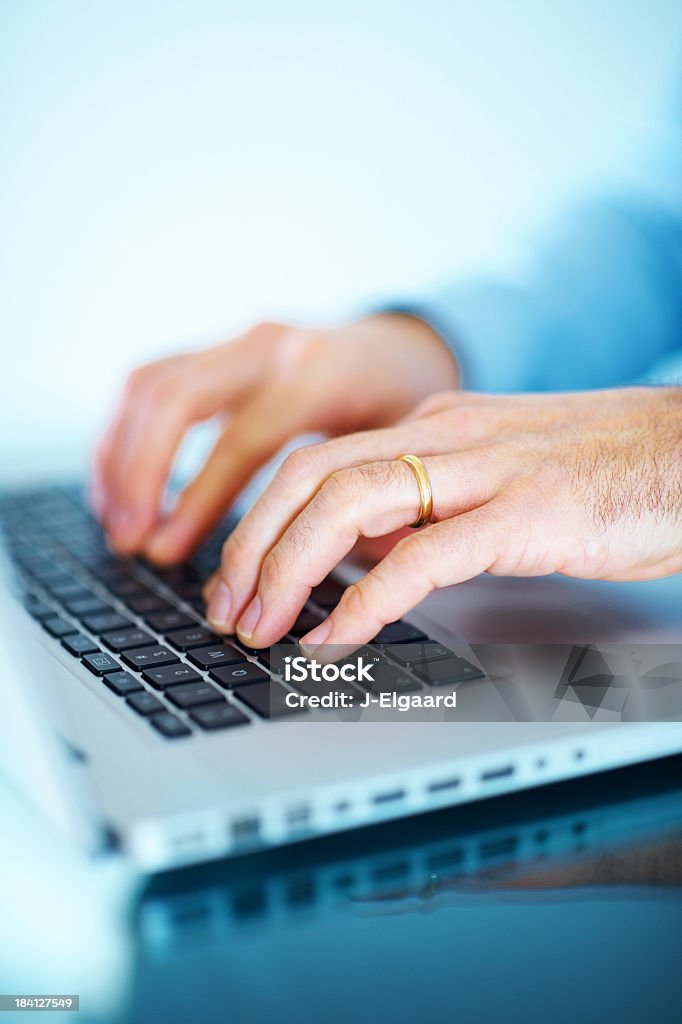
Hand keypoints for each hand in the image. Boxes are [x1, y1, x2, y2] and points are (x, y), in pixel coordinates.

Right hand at [92, 315, 457, 560]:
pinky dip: (126, 433)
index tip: (166, 554)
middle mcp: (273, 347)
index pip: (243, 437)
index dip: (199, 500)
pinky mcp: (220, 352)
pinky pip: (153, 382)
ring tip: (117, 523)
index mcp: (322, 373)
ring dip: (121, 455)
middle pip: (179, 398)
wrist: (404, 350)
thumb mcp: (400, 455)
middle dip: (142, 475)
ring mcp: (241, 343)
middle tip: (130, 543)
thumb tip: (289, 583)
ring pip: (153, 384)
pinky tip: (119, 484)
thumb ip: (352, 505)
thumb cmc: (406, 412)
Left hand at [203, 386, 681, 651]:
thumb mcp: (495, 478)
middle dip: (252, 543)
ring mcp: (484, 469)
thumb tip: (363, 555)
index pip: (317, 461)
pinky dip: (366, 600)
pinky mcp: (526, 514)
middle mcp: (446, 435)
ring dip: (288, 567)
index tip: (234, 576)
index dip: (260, 520)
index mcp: (435, 425)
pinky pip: (422, 556)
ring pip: (349, 502)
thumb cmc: (605, 473)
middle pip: (311, 474)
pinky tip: (335, 637)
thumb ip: (428, 508)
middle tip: (225, 608)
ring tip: (260, 624)